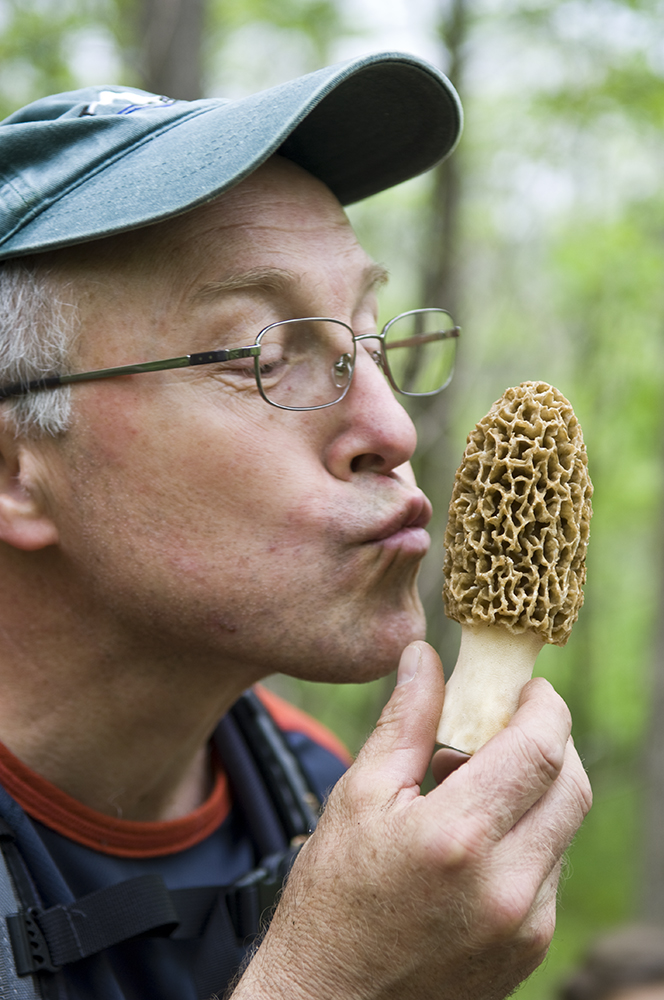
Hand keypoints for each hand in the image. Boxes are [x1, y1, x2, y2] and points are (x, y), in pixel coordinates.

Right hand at [232, 641, 591, 999]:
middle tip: (510, 725)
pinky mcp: (530, 950)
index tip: (527, 687)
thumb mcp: (360, 793)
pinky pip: (550, 871)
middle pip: (571, 785)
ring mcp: (526, 925)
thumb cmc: (333, 895)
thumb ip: (405, 719)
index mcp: (458, 836)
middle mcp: (507, 886)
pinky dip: (529, 836)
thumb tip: (424, 656)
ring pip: (564, 827)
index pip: (541, 748)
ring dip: (538, 790)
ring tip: (479, 787)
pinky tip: (481, 837)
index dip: (544, 705)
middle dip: (551, 742)